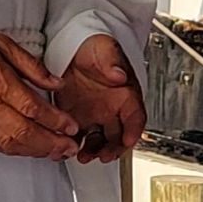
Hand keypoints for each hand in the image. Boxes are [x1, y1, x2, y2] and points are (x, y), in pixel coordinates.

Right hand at [0, 28, 80, 159]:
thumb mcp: (3, 44)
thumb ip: (32, 66)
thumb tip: (56, 84)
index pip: (33, 108)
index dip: (56, 122)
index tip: (71, 127)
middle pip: (24, 132)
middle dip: (52, 143)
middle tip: (70, 147)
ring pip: (10, 144)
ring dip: (36, 151)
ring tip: (55, 152)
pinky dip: (14, 151)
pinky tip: (29, 150)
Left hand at [55, 33, 146, 164]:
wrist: (71, 45)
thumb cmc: (93, 46)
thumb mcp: (105, 49)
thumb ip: (112, 62)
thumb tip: (119, 75)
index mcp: (125, 95)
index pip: (136, 117)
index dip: (134, 131)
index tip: (128, 141)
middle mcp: (112, 108)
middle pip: (118, 136)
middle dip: (113, 149)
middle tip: (105, 156)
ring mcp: (94, 115)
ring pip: (99, 141)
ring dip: (93, 152)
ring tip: (83, 156)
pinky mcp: (75, 117)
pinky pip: (77, 137)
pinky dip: (72, 146)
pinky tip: (66, 149)